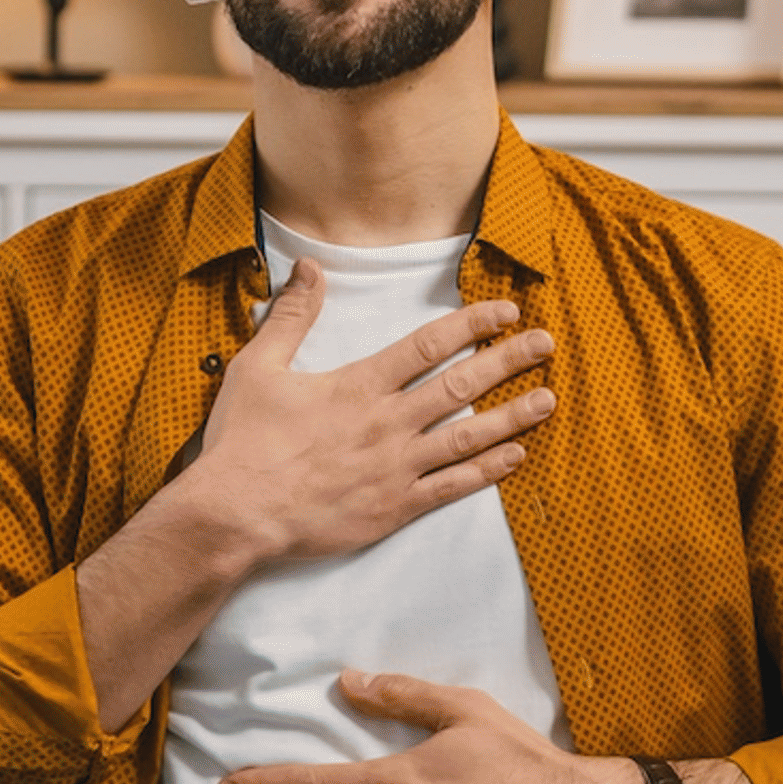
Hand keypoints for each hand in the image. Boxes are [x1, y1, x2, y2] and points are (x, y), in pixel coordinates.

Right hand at [181, 263, 554, 568]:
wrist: (236, 514)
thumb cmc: (243, 443)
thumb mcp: (257, 367)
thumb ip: (291, 316)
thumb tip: (310, 268)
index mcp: (359, 385)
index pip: (429, 344)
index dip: (473, 324)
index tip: (505, 312)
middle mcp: (387, 422)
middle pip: (462, 384)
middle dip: (508, 360)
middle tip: (545, 344)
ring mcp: (395, 467)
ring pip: (467, 436)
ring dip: (511, 416)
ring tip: (546, 399)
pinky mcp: (394, 507)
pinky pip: (451, 486)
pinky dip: (486, 471)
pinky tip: (514, 457)